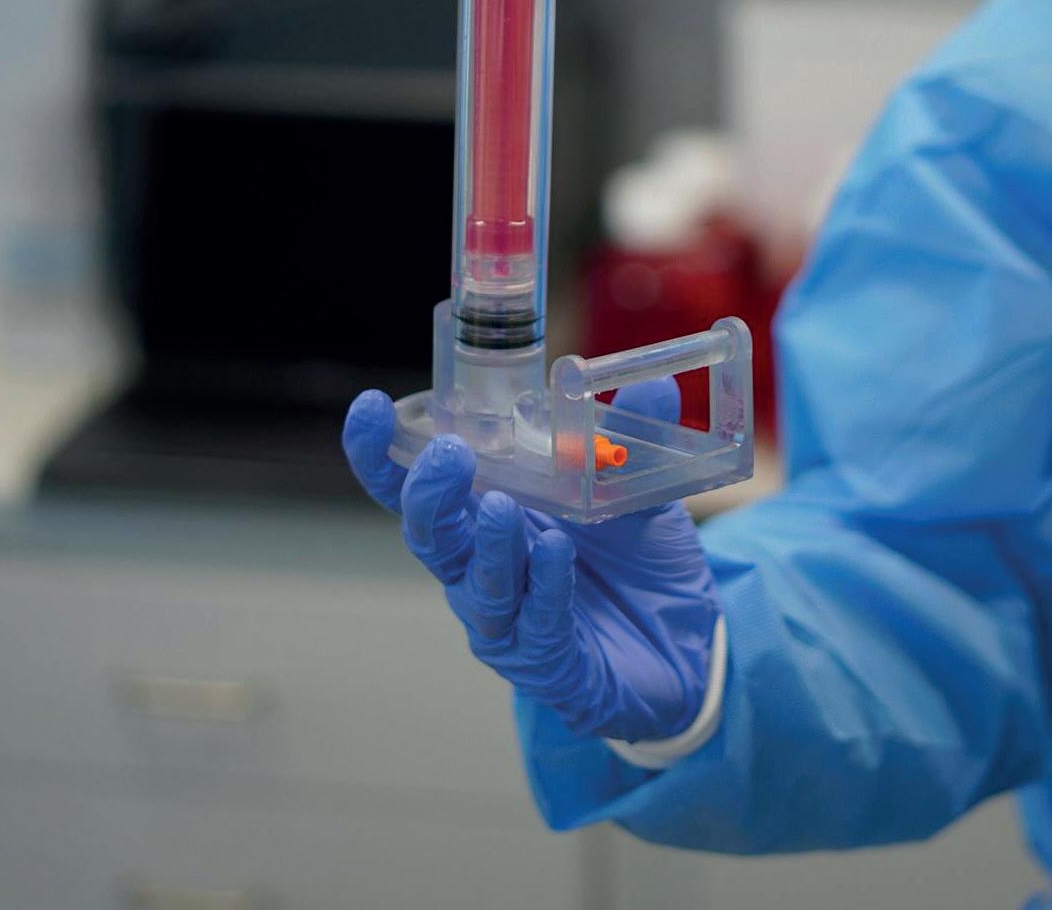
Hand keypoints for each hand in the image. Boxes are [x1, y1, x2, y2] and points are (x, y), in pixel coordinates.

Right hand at [343, 378, 719, 742]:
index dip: (384, 454)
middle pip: (431, 536)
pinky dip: (544, 587)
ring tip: (502, 508)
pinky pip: (538, 626)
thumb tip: (652, 386)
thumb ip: (631, 440)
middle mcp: (481, 570)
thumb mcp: (636, 490)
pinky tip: (554, 553)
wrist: (682, 645)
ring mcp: (510, 623)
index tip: (369, 408)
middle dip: (430, 495)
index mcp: (484, 516)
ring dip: (489, 546)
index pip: (416, 486)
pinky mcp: (550, 666)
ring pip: (478, 586)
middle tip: (448, 454)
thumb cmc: (633, 562)